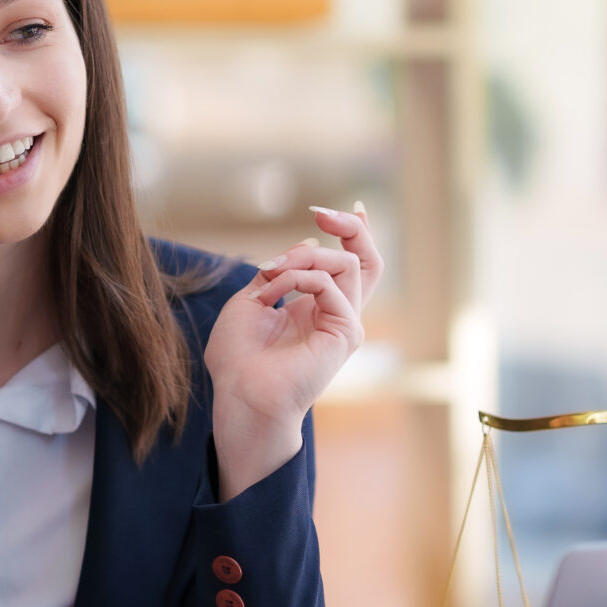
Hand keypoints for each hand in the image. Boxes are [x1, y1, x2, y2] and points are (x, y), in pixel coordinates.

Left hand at [203, 203, 384, 498]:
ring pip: (348, 265)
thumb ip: (278, 272)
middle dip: (351, 228)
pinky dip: (298, 279)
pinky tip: (273, 292)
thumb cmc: (238, 357)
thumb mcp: (250, 300)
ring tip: (271, 273)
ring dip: (301, 260)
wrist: (240, 395)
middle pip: (367, 261)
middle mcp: (336, 313)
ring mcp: (345, 323)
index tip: (332, 212)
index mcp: (317, 306)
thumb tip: (308, 245)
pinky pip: (330, 286)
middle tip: (321, 214)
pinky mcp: (346, 333)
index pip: (350, 264)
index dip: (353, 233)